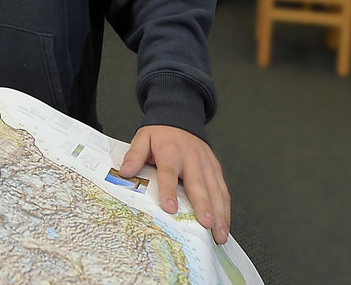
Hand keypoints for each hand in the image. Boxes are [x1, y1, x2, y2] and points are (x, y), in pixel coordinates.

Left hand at [118, 125, 230, 244]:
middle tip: (206, 223)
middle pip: (197, 183)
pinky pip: (223, 190)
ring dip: (219, 212)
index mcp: (170, 151)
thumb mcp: (143, 138)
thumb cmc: (160, 134)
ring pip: (215, 189)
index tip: (170, 207)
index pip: (169, 172)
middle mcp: (191, 158)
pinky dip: (225, 208)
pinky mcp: (215, 169)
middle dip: (203, 205)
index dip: (169, 190)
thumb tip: (125, 171)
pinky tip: (225, 224)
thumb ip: (134, 155)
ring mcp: (206, 164)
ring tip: (219, 233)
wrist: (180, 117)